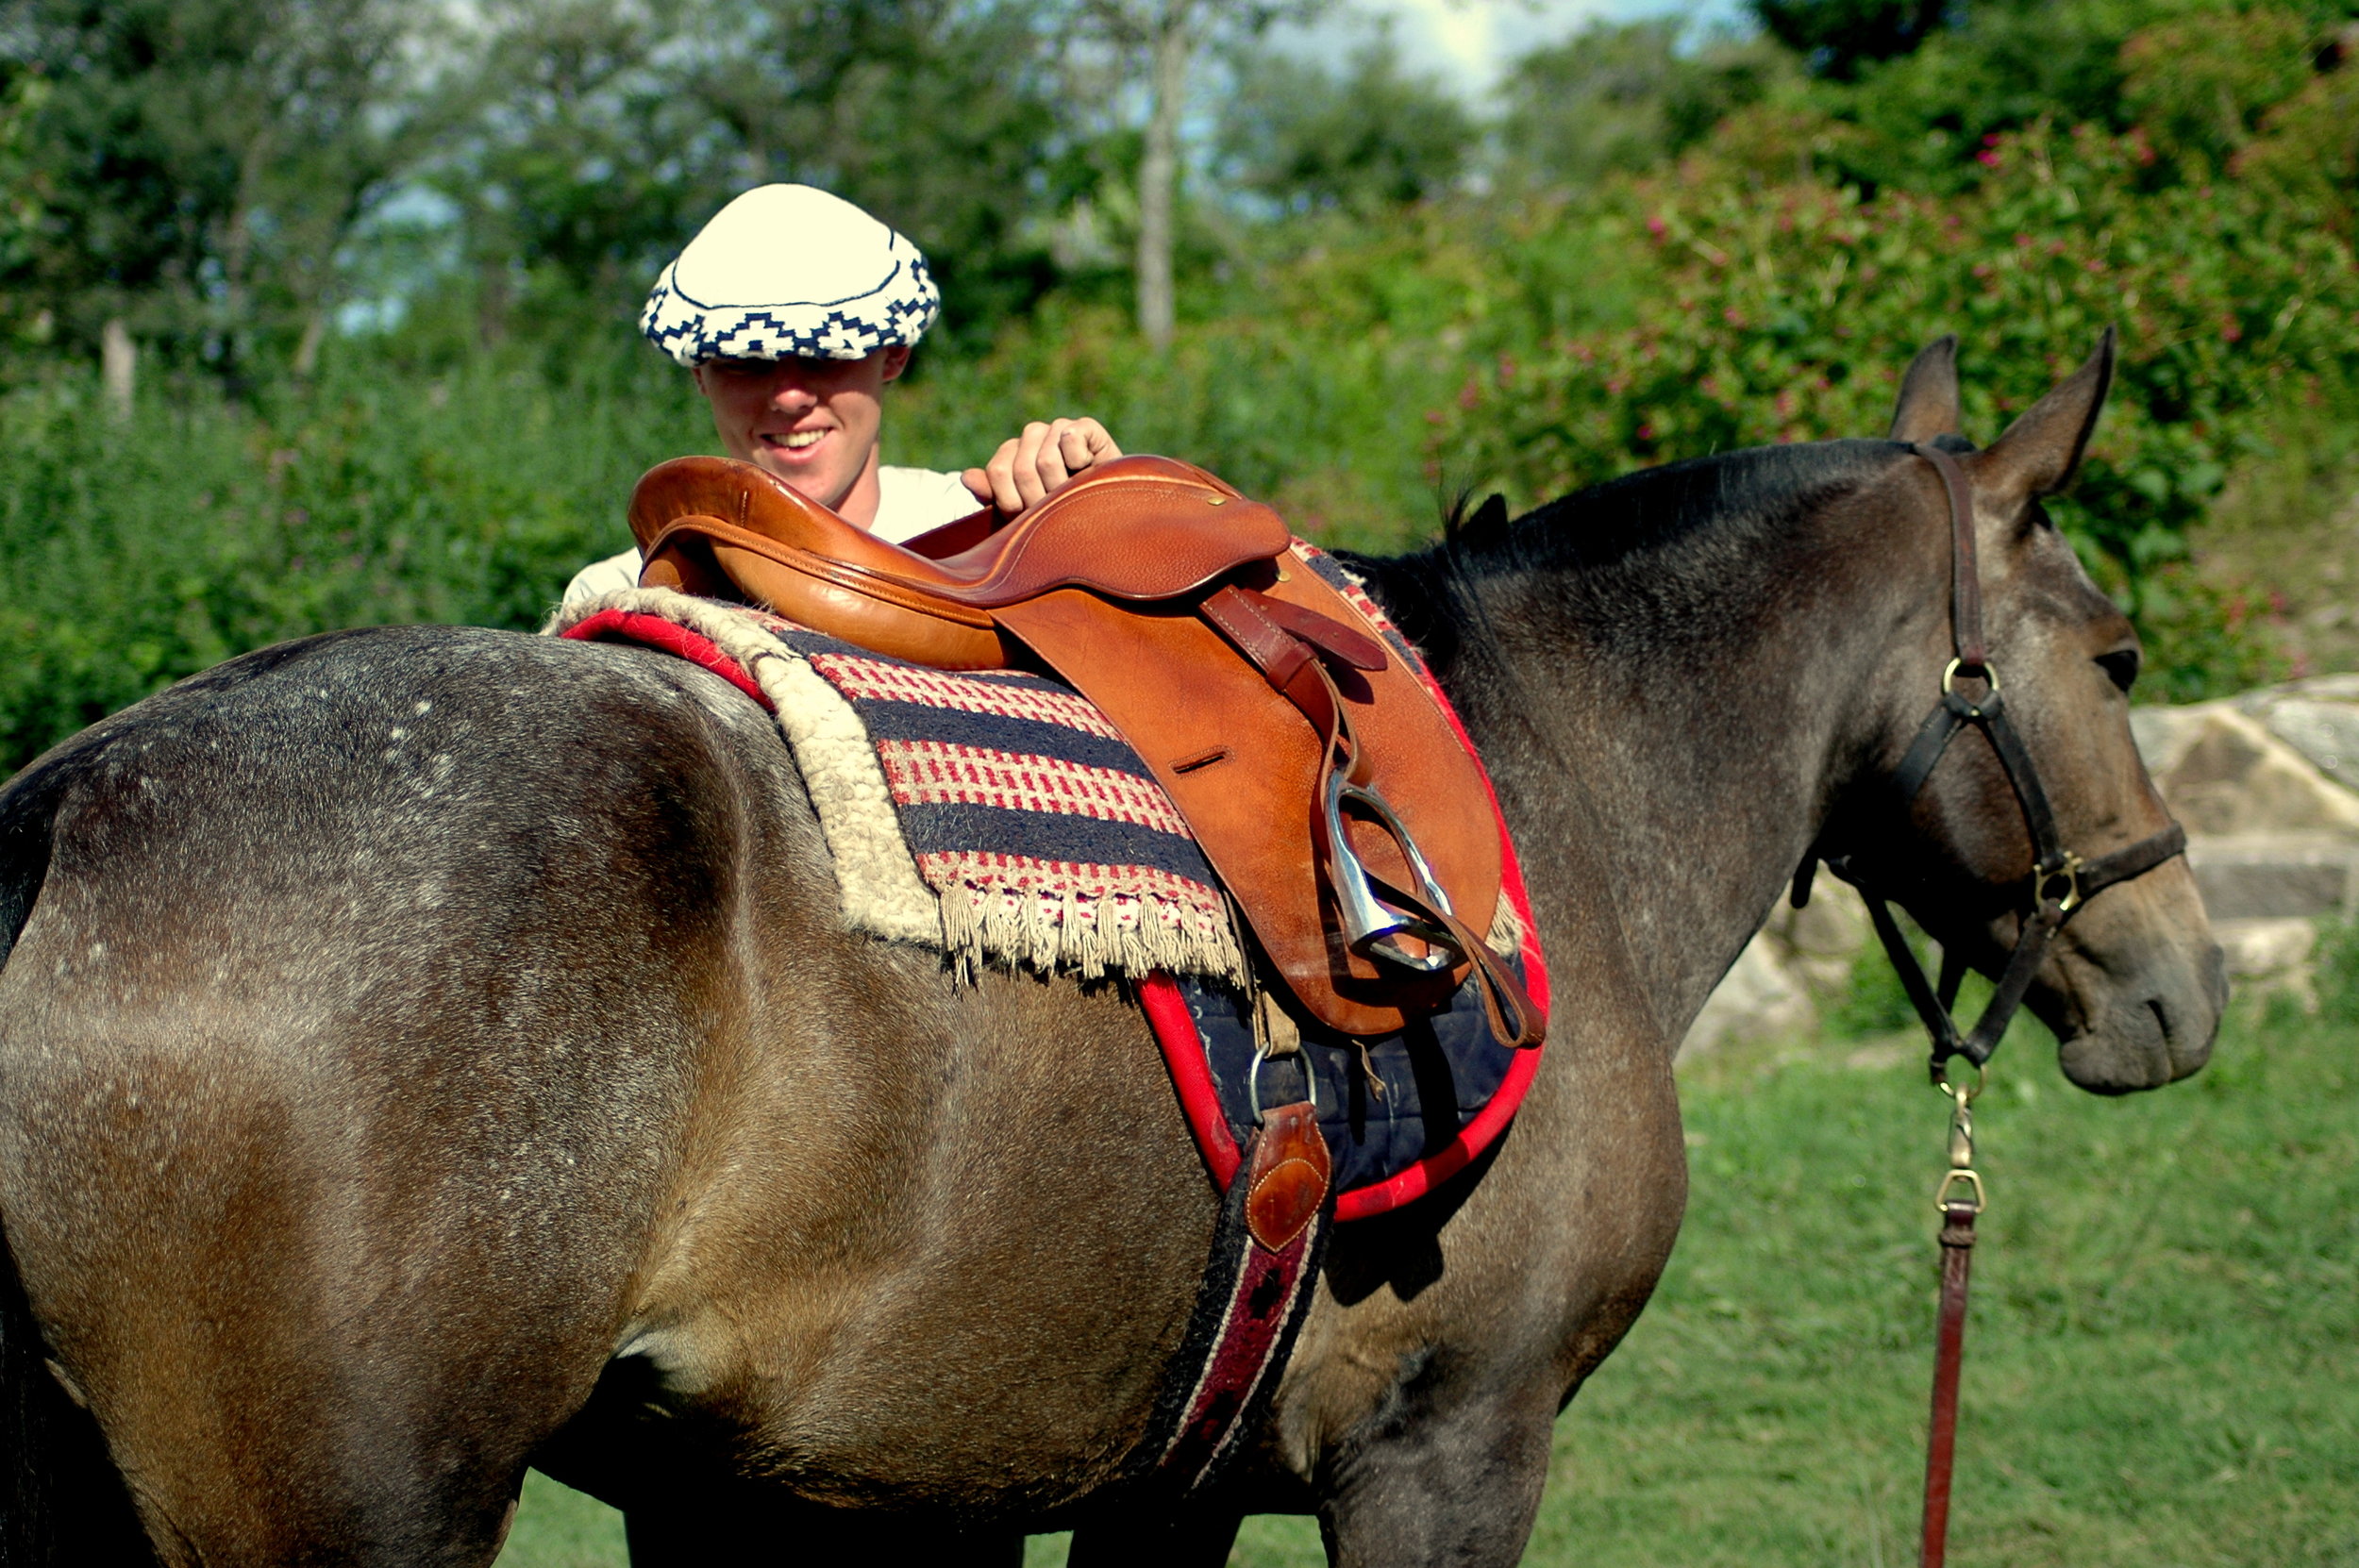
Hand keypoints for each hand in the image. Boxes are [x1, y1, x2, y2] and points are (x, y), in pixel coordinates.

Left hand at [962, 417, 1122, 513]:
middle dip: (1039, 500)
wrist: (1109, 517)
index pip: (997, 471)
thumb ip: (993, 497)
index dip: (1012, 502)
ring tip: (1073, 493)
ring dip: (1061, 487)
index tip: (1029, 516)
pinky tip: (1087, 470)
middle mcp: (1032, 435)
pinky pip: (1070, 439)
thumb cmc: (1061, 518)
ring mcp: (1058, 429)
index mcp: (1012, 453)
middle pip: (1021, 469)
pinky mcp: (1086, 427)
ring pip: (1046, 459)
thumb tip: (966, 477)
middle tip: (1056, 509)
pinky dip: (1078, 460)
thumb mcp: (1022, 515)